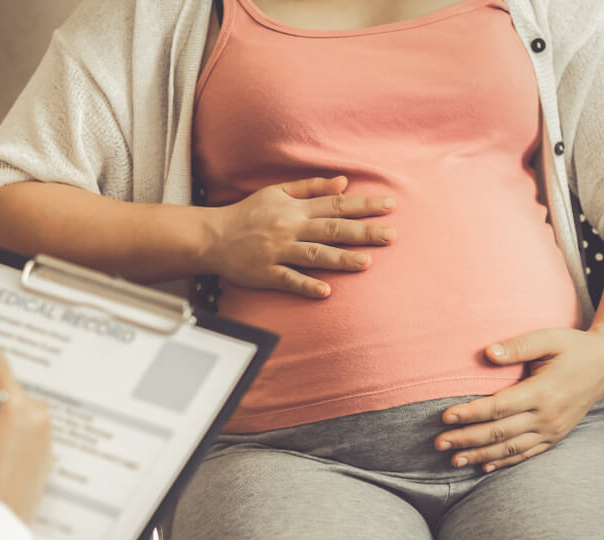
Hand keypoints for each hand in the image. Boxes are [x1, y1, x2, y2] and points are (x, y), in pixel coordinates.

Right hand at [201, 175, 394, 297]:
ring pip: (314, 254)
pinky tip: (326, 292)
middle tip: (391, 235)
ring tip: (367, 262)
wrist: (212, 236)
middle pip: (331, 229)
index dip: (363, 205)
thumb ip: (310, 188)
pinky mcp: (266, 273)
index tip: (389, 206)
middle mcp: (289, 228)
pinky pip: (289, 280)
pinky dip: (306, 285)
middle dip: (362, 232)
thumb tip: (342, 183)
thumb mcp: (276, 192)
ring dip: (340, 259)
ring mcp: (278, 251)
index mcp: (294, 209)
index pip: (335, 205)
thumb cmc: (247, 214)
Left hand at [434, 328, 603, 471]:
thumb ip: (518, 346)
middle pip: (500, 433)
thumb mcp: (549, 338)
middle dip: (467, 439)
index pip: (498, 408)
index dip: (470, 414)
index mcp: (542, 392)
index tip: (445, 417)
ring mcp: (553, 430)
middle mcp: (547, 416)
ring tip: (454, 460)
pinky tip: (484, 467)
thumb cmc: (574, 347)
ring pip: (511, 449)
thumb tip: (487, 353)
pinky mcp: (556, 436)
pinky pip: (527, 454)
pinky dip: (505, 462)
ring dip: (481, 456)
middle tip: (439, 443)